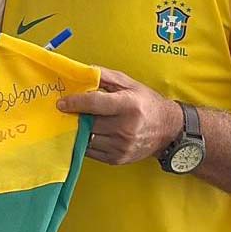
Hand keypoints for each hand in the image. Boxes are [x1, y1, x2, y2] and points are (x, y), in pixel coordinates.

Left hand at [57, 67, 181, 164]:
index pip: (94, 104)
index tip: (62, 103)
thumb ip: (105, 76)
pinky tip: (88, 133)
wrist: (168, 129)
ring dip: (79, 131)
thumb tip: (82, 72)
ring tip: (77, 122)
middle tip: (66, 111)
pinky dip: (86, 142)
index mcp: (128, 105)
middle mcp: (125, 128)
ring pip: (88, 139)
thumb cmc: (146, 103)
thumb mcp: (129, 83)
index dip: (75, 102)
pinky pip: (92, 152)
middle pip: (88, 123)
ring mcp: (121, 146)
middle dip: (75, 117)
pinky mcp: (117, 159)